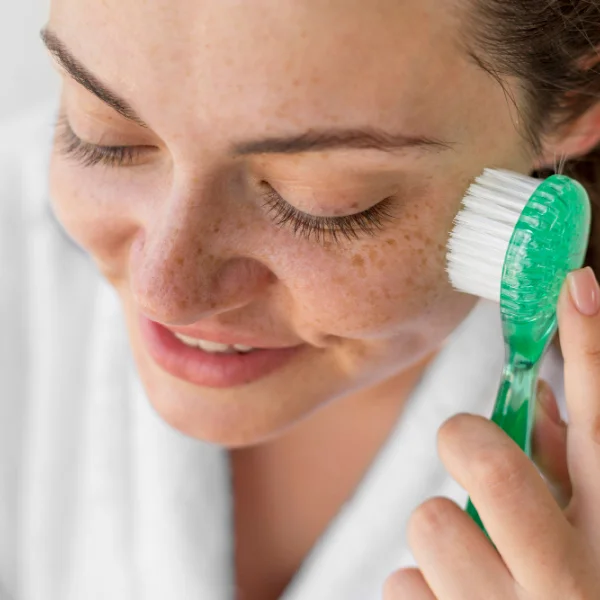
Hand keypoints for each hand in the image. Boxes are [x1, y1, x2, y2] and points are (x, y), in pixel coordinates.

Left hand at [384, 267, 599, 599]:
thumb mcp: (594, 543)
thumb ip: (572, 475)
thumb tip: (548, 403)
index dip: (593, 347)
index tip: (573, 283)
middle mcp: (575, 585)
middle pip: (485, 457)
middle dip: (466, 441)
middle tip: (469, 454)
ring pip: (431, 521)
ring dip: (446, 541)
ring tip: (480, 579)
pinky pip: (402, 586)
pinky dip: (422, 595)